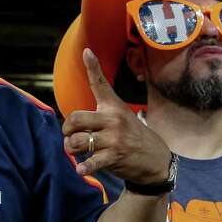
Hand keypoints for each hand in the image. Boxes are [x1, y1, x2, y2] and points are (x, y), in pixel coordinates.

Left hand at [62, 48, 172, 184]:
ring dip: (70, 148)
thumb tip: (74, 117)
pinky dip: (84, 167)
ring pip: (77, 141)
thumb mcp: (122, 116)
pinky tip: (81, 169)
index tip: (86, 51)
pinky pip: (92, 162)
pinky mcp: (113, 157)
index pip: (101, 84)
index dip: (93, 67)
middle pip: (75, 118)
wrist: (155, 159)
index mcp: (113, 108)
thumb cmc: (133, 135)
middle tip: (69, 135)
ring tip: (74, 150)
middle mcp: (113, 120)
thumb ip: (101, 112)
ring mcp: (113, 139)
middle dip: (66, 129)